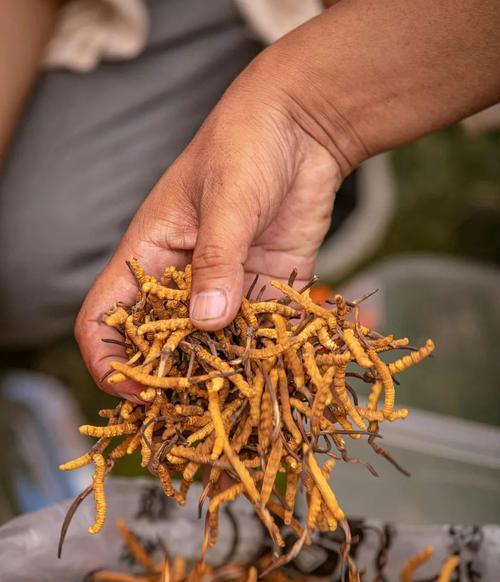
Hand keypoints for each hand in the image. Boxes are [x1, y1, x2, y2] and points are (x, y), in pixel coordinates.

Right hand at [75, 49, 342, 396]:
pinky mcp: (268, 288)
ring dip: (221, 376)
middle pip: (160, 343)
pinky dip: (267, 356)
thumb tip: (207, 324)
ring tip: (240, 409)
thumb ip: (217, 261)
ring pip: (212, 346)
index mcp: (149, 254)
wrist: (302, 127)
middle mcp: (183, 278)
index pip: (105, 317)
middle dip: (170, 379)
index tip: (136, 391)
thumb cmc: (247, 145)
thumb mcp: (227, 200)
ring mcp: (227, 286)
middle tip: (194, 413)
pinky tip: (280, 379)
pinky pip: (261, 332)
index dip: (111, 358)